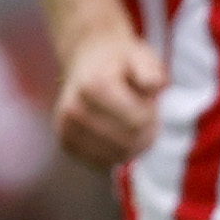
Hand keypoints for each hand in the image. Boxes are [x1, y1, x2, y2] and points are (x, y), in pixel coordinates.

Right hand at [51, 29, 164, 169]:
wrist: (87, 61)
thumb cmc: (121, 63)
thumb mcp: (142, 57)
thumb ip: (150, 70)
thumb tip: (154, 85)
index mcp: (94, 87)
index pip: (138, 121)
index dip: (153, 115)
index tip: (150, 102)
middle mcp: (74, 109)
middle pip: (128, 141)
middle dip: (146, 131)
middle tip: (144, 113)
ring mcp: (66, 128)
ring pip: (116, 156)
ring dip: (134, 144)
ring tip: (131, 121)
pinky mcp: (66, 143)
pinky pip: (102, 162)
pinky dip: (118, 153)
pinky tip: (120, 135)